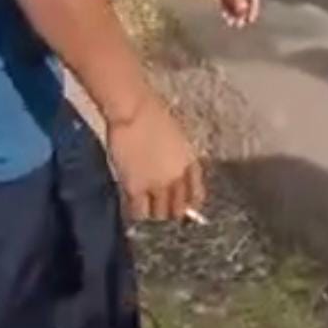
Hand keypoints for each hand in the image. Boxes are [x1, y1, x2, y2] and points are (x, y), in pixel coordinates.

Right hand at [107, 93, 204, 222]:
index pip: (196, 196)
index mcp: (190, 164)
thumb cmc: (153, 113)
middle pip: (178, 210)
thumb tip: (172, 166)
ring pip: (159, 215)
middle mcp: (177, 179)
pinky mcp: (136, 188)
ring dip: (153, 217)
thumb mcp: (177, 136)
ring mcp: (157, 185)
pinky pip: (138, 213)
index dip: (189, 205)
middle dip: (171, 214)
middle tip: (162, 215)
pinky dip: (136, 216)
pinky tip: (131, 215)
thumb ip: (178, 156)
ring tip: (145, 218)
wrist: (134, 109)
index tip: (184, 210)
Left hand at [199, 0, 260, 26]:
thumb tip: (244, 11)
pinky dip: (225, 7)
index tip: (249, 21)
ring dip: (233, 12)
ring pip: (233, 1)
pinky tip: (223, 15)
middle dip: (242, 13)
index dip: (253, 10)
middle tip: (238, 26)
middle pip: (243, 0)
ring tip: (230, 23)